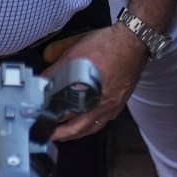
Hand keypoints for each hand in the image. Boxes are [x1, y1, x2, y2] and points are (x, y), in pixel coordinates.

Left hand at [44, 25, 145, 140]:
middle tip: (52, 135)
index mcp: (89, 95)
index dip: (54, 123)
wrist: (133, 41)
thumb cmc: (107, 46)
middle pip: (80, 129)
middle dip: (64, 134)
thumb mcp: (74, 54)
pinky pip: (105, 118)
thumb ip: (57, 69)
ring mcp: (113, 104)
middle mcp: (102, 105)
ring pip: (94, 126)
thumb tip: (43, 79)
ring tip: (69, 131)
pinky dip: (94, 122)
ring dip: (79, 132)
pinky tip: (90, 118)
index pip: (67, 117)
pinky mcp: (120, 100)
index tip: (44, 125)